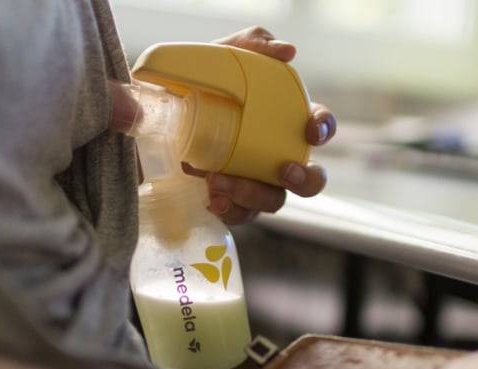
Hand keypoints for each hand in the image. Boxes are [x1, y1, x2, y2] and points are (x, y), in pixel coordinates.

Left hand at [200, 26, 335, 224]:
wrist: (154, 118)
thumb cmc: (198, 85)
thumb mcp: (220, 57)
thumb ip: (253, 43)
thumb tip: (287, 51)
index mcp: (285, 120)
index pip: (321, 127)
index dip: (324, 129)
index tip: (310, 130)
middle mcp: (278, 156)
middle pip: (312, 180)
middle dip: (304, 179)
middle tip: (283, 171)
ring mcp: (257, 183)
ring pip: (273, 202)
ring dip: (252, 194)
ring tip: (218, 180)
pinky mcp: (232, 202)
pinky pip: (240, 215)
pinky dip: (228, 209)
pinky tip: (209, 197)